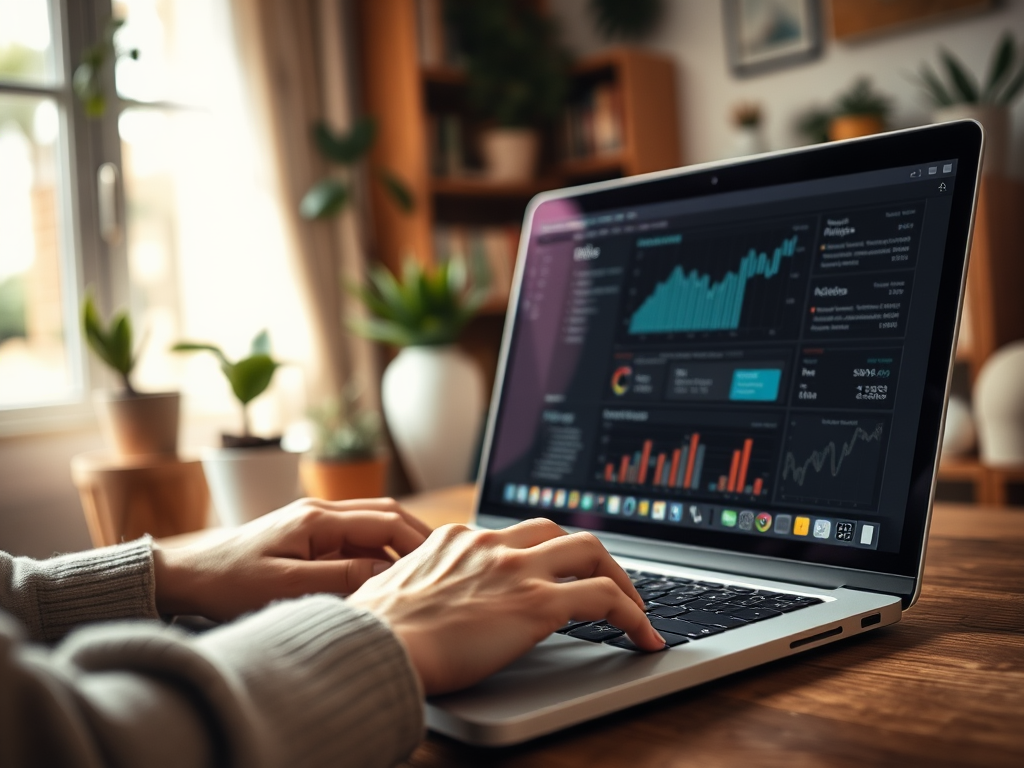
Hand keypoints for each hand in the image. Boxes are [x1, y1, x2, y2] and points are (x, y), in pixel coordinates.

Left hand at [152, 498, 430, 620]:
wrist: (187, 578)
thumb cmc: (228, 584)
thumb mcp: (287, 587)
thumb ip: (341, 578)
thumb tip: (387, 573)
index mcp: (316, 518)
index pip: (384, 520)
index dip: (416, 542)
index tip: (439, 565)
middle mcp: (319, 512)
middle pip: (385, 514)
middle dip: (416, 537)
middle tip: (442, 565)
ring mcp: (314, 523)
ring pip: (373, 524)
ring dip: (399, 544)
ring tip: (423, 572)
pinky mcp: (308, 537)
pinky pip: (356, 538)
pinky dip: (378, 551)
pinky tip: (387, 575)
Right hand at [348, 518, 664, 695]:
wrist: (376, 647)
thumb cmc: (374, 633)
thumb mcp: (393, 593)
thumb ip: (420, 587)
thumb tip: (420, 607)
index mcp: (456, 539)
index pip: (514, 536)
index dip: (542, 554)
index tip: (553, 572)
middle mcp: (490, 545)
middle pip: (557, 530)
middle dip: (587, 555)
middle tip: (604, 581)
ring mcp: (517, 569)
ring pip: (590, 551)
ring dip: (618, 577)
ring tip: (635, 606)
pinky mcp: (537, 602)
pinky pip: (604, 598)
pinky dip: (632, 614)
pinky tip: (644, 636)